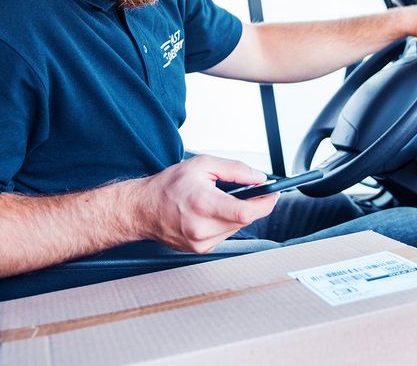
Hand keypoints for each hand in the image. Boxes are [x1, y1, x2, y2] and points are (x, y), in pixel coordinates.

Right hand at [135, 155, 278, 252]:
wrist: (143, 209)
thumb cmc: (168, 187)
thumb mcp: (202, 166)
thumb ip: (235, 170)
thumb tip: (259, 178)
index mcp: (202, 204)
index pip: (245, 212)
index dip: (265, 203)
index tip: (273, 194)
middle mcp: (201, 228)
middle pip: (244, 220)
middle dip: (252, 205)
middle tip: (250, 192)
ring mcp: (201, 242)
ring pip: (236, 228)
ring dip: (237, 215)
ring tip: (219, 201)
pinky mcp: (200, 250)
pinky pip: (225, 235)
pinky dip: (225, 223)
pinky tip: (211, 214)